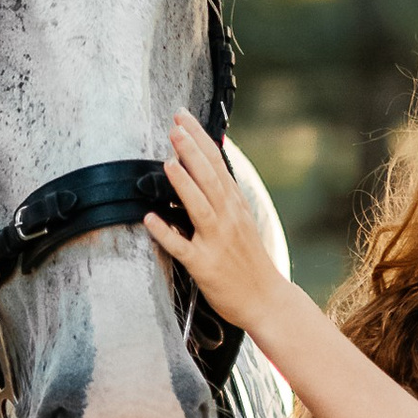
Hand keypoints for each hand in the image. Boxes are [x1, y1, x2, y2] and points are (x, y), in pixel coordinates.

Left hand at [147, 114, 283, 335]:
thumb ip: (223, 196)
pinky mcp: (204, 266)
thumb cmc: (249, 261)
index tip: (183, 117)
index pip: (217, 164)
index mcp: (235, 206)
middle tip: (175, 127)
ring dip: (183, 184)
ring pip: (199, 207)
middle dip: (191, 151)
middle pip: (209, 179)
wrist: (266, 300)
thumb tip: (205, 167)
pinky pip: (182, 248)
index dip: (199, 139)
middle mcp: (227, 219)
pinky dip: (166, 233)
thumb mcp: (241, 221)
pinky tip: (151, 219)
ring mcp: (216, 242)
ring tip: (168, 161)